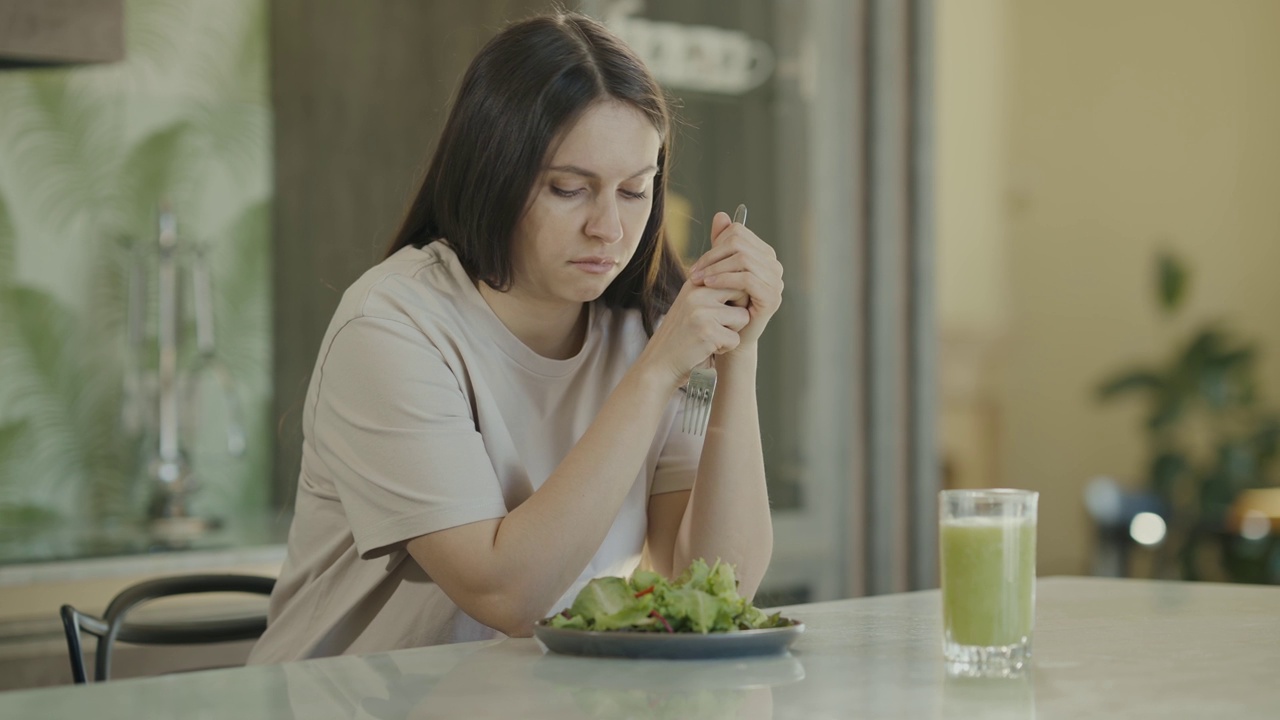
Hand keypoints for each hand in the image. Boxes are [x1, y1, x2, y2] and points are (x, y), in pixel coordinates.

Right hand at [638, 280, 750, 388]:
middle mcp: (697, 292)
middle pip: (742, 293)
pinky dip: (726, 348)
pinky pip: (736, 339)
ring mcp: (702, 311)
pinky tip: (707, 349)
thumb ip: (714, 293)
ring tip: (711, 338)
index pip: (733, 279)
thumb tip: (748, 283)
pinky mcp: (707, 332)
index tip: (722, 314)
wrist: (659, 364)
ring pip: (743, 317)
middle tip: (719, 326)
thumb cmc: (681, 336)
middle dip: (737, 312)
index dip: (736, 298)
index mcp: (694, 283)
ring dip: (732, 332)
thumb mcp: (693, 306)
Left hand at [688, 212, 783, 348]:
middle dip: (712, 256)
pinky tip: (709, 285)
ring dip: (715, 268)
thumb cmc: (722, 304)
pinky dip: (725, 279)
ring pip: (743, 259)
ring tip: (698, 280)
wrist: (728, 337)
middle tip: (693, 273)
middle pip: (740, 243)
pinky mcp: (772, 297)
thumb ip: (721, 244)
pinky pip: (747, 278)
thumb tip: (721, 215)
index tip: (697, 264)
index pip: (738, 233)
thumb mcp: (718, 271)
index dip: (714, 245)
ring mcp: (776, 281)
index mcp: (763, 254)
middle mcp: (773, 265)